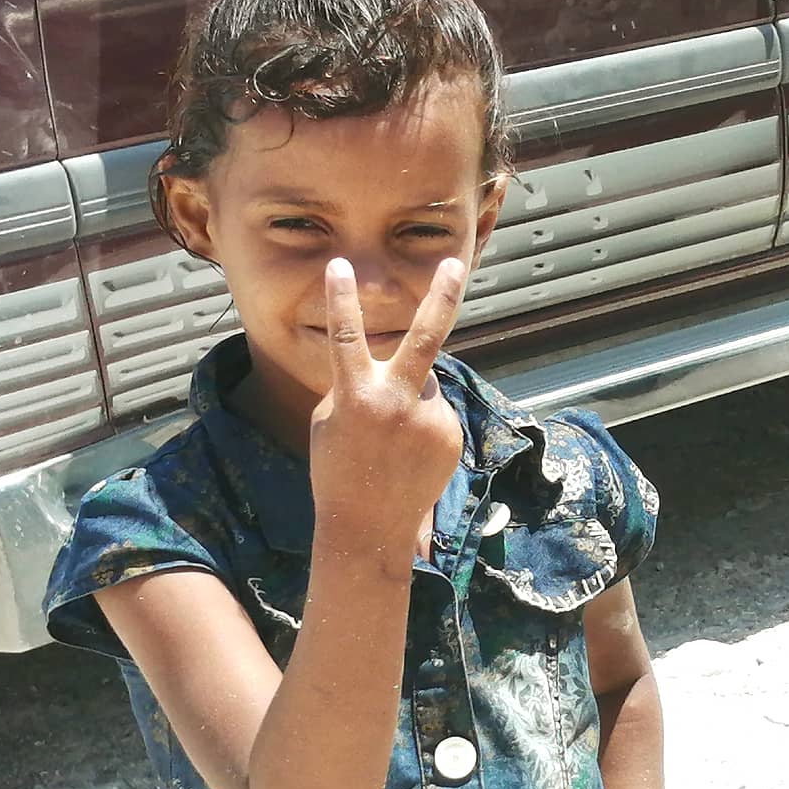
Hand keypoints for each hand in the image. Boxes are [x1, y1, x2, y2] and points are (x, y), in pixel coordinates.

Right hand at [309, 257, 465, 573]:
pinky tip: (407, 454)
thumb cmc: (338, 469)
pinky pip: (436, 411)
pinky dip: (423, 423)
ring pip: (424, 384)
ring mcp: (430, 418)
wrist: (369, 526)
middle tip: (456, 262)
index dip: (341, 299)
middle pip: (426, 336)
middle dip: (442, 295)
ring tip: (391, 442)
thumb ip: (363, 384)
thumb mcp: (332, 420)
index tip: (340, 265)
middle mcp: (398, 401)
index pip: (347, 336)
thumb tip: (402, 363)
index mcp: (357, 395)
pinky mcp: (451, 434)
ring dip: (410, 399)